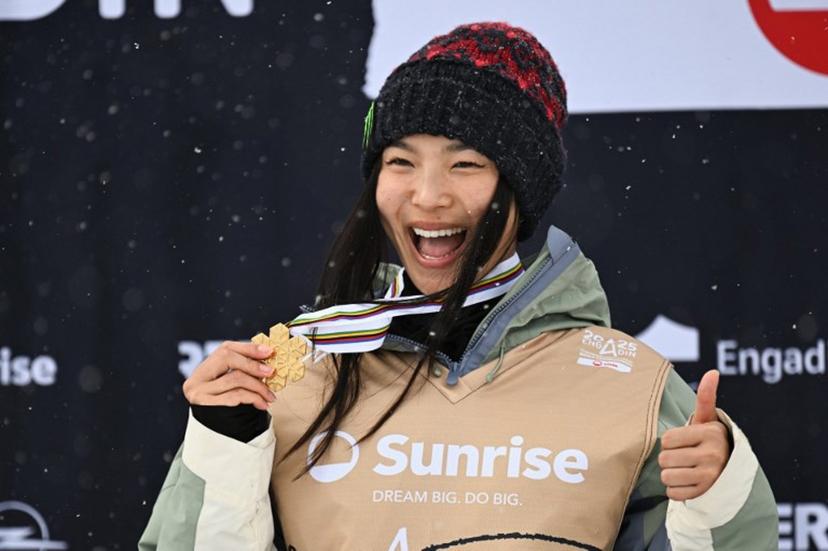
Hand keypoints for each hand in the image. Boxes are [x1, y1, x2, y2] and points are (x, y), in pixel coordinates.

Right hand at [182, 340, 276, 410]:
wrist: (215, 437)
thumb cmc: (227, 408)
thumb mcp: (232, 386)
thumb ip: (244, 371)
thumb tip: (268, 358)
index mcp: (204, 367)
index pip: (226, 348)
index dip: (248, 348)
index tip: (269, 351)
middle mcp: (197, 378)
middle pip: (227, 358)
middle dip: (253, 364)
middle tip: (271, 372)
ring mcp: (198, 391)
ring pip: (234, 378)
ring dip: (258, 386)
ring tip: (270, 396)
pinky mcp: (204, 405)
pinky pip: (234, 396)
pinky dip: (252, 398)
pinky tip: (262, 404)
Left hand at [658, 370, 729, 500]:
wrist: (730, 469)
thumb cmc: (709, 440)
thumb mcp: (708, 418)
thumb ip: (706, 396)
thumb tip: (713, 372)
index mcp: (709, 433)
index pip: (666, 439)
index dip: (669, 442)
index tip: (682, 442)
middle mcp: (712, 455)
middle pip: (664, 459)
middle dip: (668, 459)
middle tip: (682, 457)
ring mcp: (710, 476)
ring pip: (667, 477)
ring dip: (671, 475)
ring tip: (684, 469)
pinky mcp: (706, 494)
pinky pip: (674, 494)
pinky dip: (676, 490)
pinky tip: (688, 483)